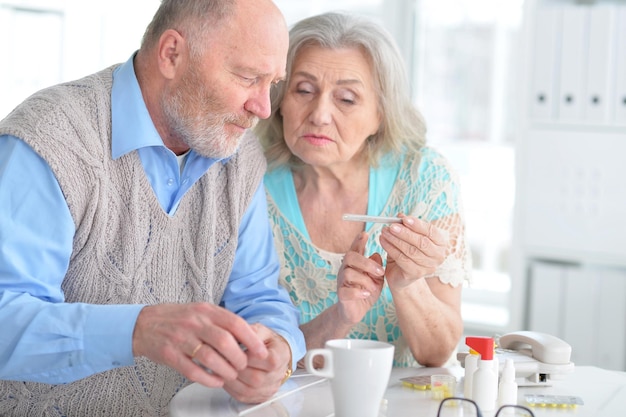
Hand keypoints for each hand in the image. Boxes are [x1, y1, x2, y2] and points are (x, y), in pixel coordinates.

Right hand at [132, 303, 267, 388]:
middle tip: (243, 366)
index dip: (251, 339)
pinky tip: (216, 382)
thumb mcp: (201, 311)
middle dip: (238, 357)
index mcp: (206, 310)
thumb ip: (222, 321)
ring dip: (225, 370)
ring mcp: (181, 338)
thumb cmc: (177, 319)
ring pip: (209, 357)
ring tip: (230, 375)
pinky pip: (192, 370)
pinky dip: (208, 379)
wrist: (143, 324)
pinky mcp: (169, 354)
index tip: (260, 352)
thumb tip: (249, 336)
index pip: (235, 323)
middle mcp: (194, 322)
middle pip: (224, 341)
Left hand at [223, 324, 291, 402]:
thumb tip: (237, 333)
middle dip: (236, 369)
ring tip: (222, 367)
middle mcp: (277, 375)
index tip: (232, 349)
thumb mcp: (262, 330)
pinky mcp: (259, 397)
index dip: (245, 355)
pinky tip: (225, 377)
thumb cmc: (268, 343)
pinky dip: (230, 388)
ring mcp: (269, 389)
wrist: (275, 353)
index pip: (263, 359)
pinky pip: (242, 396)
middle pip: (255, 378)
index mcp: (280, 356)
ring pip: (247, 390)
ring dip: (231, 380)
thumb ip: (252, 331)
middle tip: (223, 359)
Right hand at [336, 232, 384, 324]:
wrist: (355, 312)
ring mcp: (341, 282)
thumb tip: (377, 254)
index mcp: (354, 264)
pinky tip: (366, 294)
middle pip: (350, 257)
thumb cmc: (365, 292)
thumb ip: (377, 268)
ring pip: (349, 273)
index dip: (358, 241)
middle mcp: (345, 270)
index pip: (355, 249)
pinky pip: (346, 290)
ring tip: (373, 288)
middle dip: (366, 263)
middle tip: (380, 271)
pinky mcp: (341, 295)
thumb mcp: (376, 279)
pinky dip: (358, 292)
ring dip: (365, 280)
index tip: (365, 233)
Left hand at [379, 215, 447, 289]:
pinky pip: (402, 259)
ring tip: (384, 232)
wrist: (402, 273)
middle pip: (421, 242)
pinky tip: (383, 242)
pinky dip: (391, 249)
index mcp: (440, 243)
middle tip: (391, 226)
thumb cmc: (407, 251)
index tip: (405, 219)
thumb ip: (406, 225)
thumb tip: (400, 215)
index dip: (418, 225)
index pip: (431, 231)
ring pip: (411, 251)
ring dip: (395, 240)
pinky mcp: (416, 274)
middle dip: (405, 233)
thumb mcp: (407, 236)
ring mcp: (428, 267)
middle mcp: (438, 256)